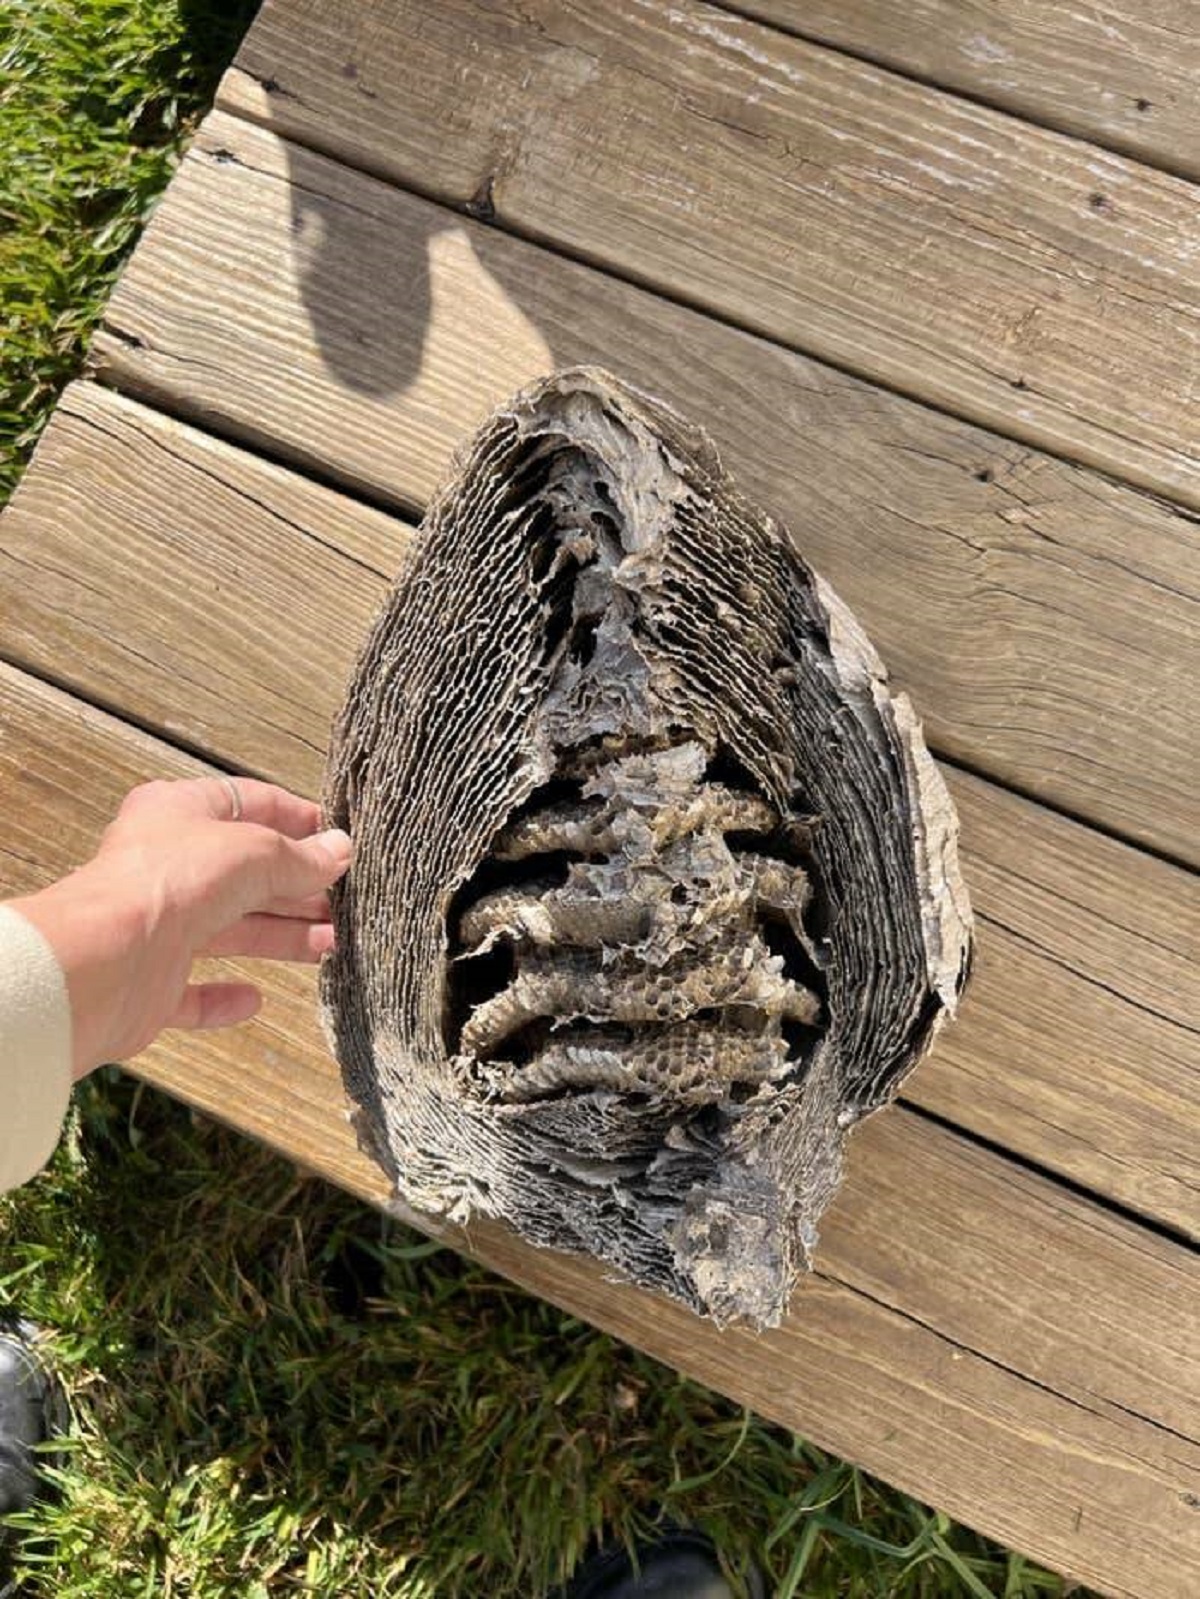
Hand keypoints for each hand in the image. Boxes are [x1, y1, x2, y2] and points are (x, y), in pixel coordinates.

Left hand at [9, 777, 351, 1080]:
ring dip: (281, 937)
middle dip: (297, 888)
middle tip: (344, 901)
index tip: (336, 839)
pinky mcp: (152, 982)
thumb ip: (300, 856)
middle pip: (245, 874)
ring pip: (229, 930)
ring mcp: (157, 926)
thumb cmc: (166, 884)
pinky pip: (192, 991)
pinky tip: (253, 1000)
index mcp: (177, 813)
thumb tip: (338, 852)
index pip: (247, 804)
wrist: (106, 962)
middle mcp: (166, 867)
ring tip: (331, 944)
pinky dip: (224, 997)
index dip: (295, 819)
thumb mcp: (254, 852)